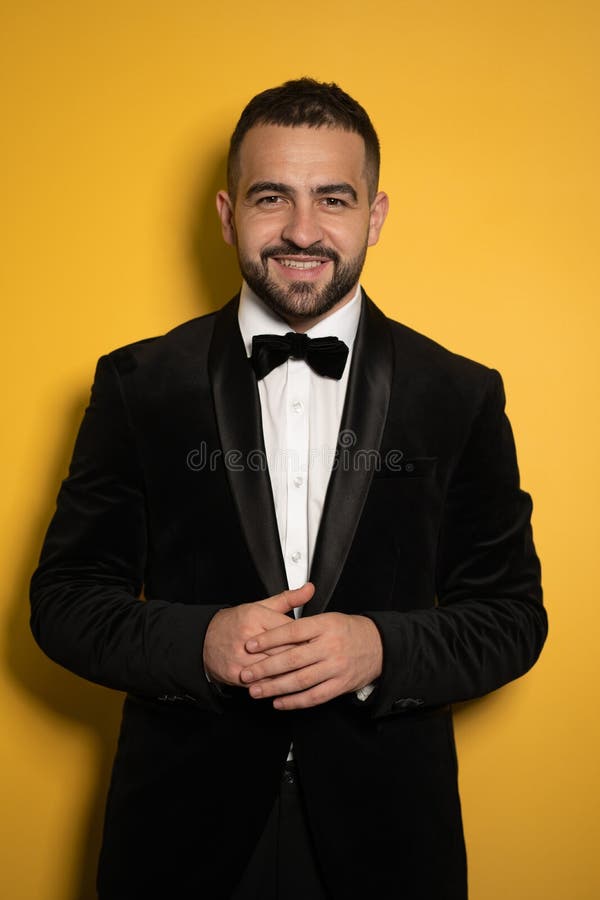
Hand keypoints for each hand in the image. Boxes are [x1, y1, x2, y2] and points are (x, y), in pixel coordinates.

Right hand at [202, 583, 313, 685]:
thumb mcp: (261, 606)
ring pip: (274, 669)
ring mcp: (241, 657)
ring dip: (292, 674)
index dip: (307, 637)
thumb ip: (288, 599)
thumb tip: (309, 589)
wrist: (204, 640)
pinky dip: (276, 685)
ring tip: (308, 674)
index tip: (319, 642)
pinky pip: (262, 682)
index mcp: (256, 617)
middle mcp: (248, 637)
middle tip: (319, 661)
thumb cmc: (235, 622)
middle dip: (304, 657)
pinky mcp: (236, 674)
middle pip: (284, 650)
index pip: (289, 629)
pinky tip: (288, 685)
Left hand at [239, 612, 382, 709]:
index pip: (292, 631)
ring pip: (301, 680)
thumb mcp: (327, 618)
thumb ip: (302, 624)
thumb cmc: (348, 630)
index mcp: (324, 625)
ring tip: (256, 691)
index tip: (250, 645)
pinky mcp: (340, 685)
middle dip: (266, 668)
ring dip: (275, 688)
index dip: (269, 639)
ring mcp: (336, 667)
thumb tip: (272, 627)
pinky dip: (295, 702)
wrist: (379, 646)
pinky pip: (315, 696)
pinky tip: (279, 702)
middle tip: (246, 673)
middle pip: (293, 659)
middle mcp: (330, 646)